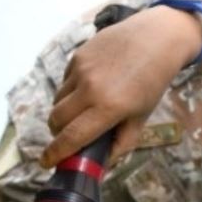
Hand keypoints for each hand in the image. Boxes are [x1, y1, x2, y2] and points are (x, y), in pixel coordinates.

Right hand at [44, 5, 200, 166]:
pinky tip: (89, 87)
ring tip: (81, 110)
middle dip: (57, 133)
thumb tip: (102, 164)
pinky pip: (64, 81)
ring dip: (64, 112)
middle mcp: (90, 89)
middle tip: (68, 136)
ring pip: (57, 101)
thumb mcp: (141, 117)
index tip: (46, 162)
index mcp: (109, 108)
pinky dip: (71, 91)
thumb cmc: (152, 82)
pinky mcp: (78, 56)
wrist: (156, 38)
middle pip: (56, 120)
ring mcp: (82, 70)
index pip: (71, 137)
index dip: (54, 153)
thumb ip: (121, 143)